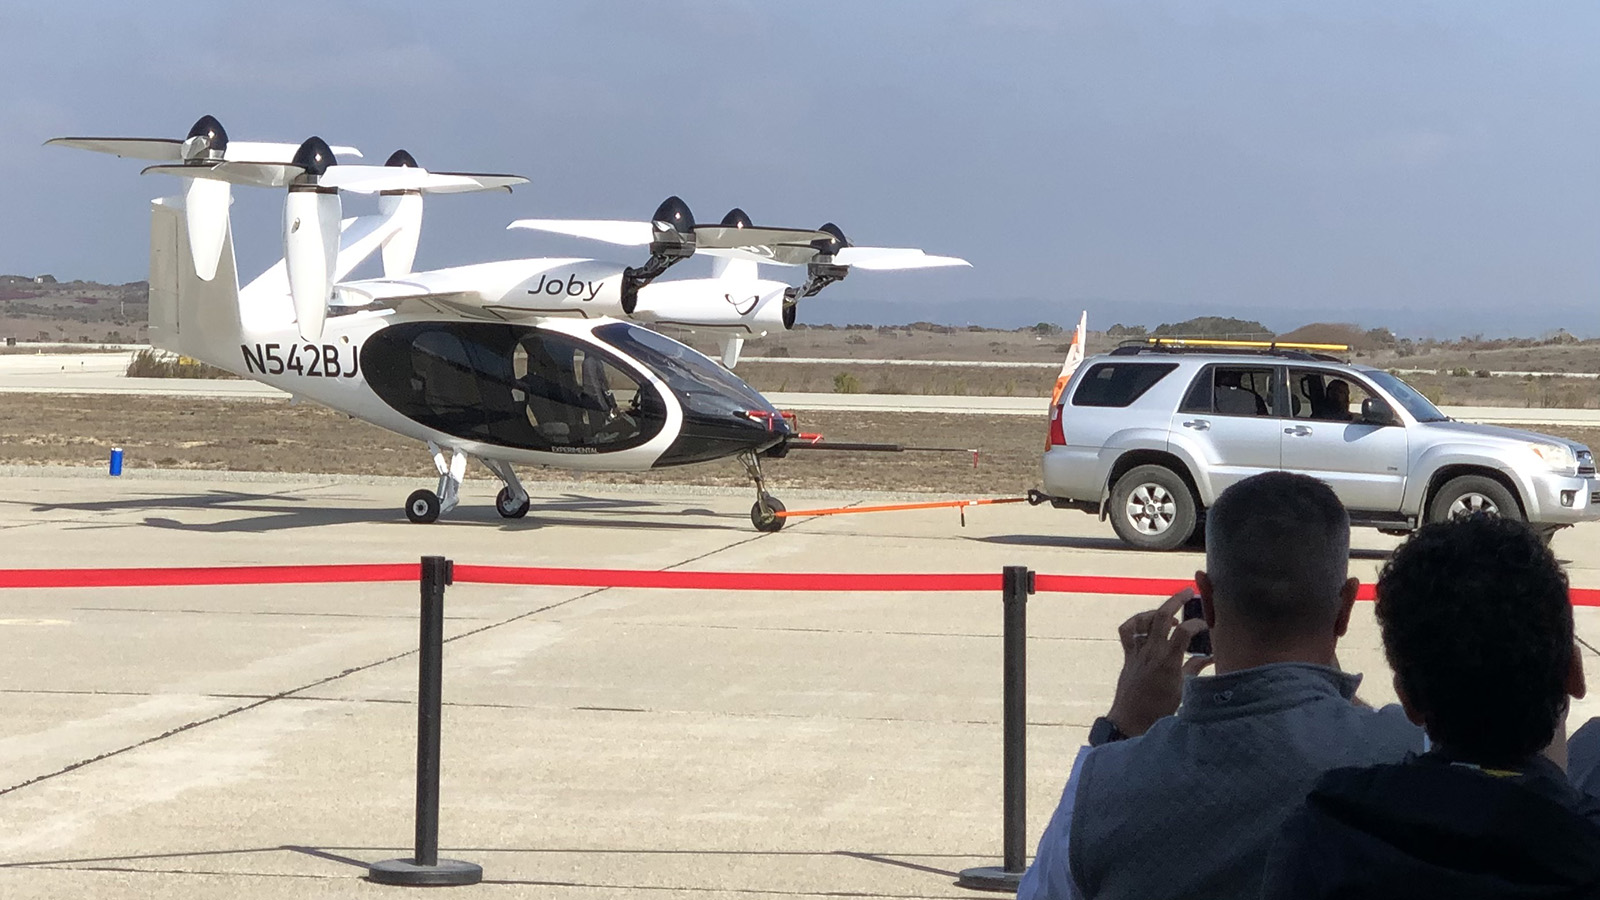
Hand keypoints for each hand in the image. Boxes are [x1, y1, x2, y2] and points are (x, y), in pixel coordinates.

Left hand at [1105, 588, 1212, 736]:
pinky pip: (1127, 631)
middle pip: (1162, 617)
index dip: (1197, 623)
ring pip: (1142, 621)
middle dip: (1176, 600)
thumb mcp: (1183, 689)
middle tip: (1189, 591)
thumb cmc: (1160, 708)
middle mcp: (1151, 653)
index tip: (1207, 625)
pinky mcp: (1128, 655)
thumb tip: (1211, 656)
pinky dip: (1136, 622)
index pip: (1184, 632)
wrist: (1131, 719)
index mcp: (1168, 662)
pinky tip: (1147, 624)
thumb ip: (1196, 668)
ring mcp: (1137, 652)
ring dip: (1155, 611)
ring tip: (1169, 612)